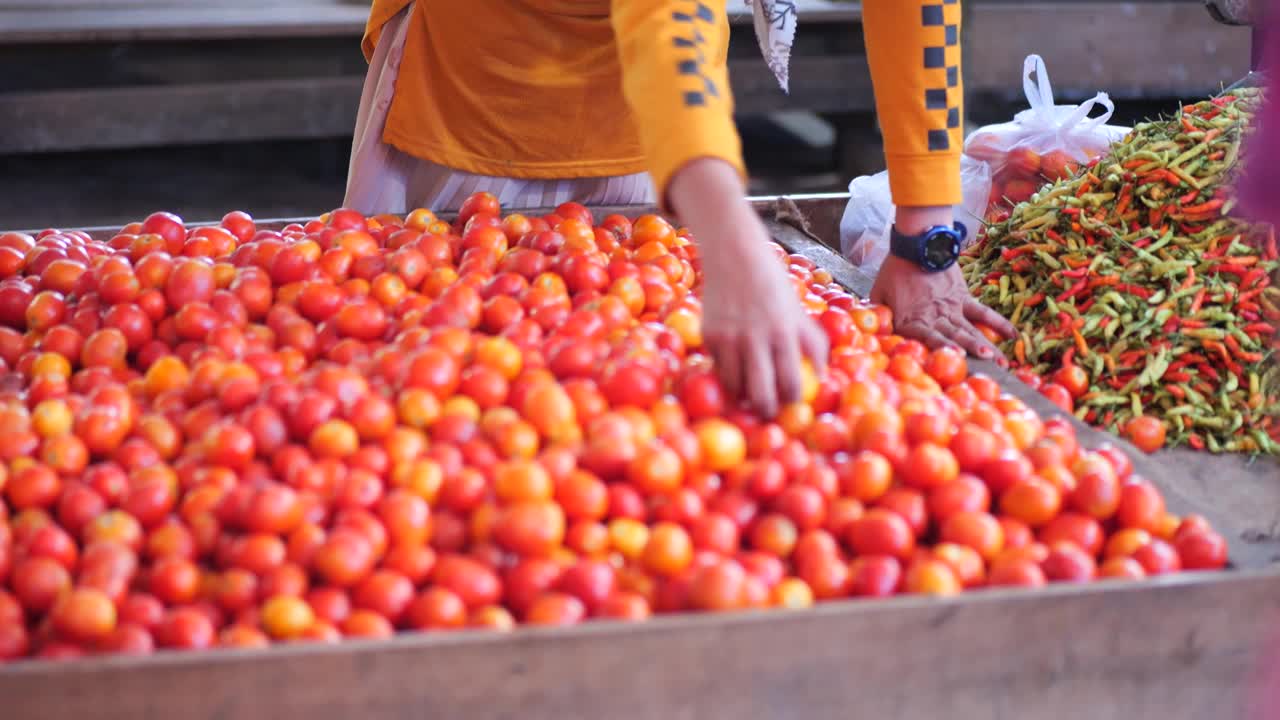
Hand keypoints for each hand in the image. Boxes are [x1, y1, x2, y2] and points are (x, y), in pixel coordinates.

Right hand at [699, 217, 828, 416]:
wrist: (734, 255)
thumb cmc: (772, 285)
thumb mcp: (798, 310)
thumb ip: (811, 342)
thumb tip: (821, 377)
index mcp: (785, 332)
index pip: (792, 382)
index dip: (793, 401)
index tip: (792, 405)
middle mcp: (757, 338)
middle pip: (761, 394)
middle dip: (766, 410)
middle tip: (768, 413)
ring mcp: (730, 338)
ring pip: (735, 387)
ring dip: (742, 395)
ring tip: (748, 394)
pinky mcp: (709, 336)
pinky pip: (718, 368)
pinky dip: (725, 373)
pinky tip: (732, 369)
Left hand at [871, 255, 1015, 362]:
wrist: (917, 244)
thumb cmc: (894, 271)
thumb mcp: (878, 294)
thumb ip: (879, 315)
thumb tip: (875, 331)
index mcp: (913, 319)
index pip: (928, 338)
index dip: (944, 347)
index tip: (960, 357)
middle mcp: (935, 316)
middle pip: (956, 339)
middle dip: (973, 356)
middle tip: (989, 370)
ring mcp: (952, 308)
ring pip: (971, 330)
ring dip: (986, 345)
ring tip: (1000, 360)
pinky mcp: (963, 297)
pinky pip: (983, 312)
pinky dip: (998, 323)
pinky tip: (1012, 336)